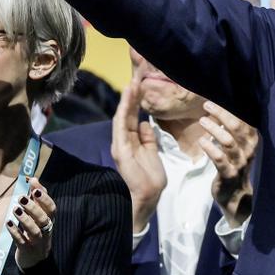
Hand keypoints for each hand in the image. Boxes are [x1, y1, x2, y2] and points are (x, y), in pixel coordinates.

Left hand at [7, 178, 55, 269]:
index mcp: (50, 220)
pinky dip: (15, 232)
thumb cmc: (36, 231)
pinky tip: (8, 223)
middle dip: (34, 207)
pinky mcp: (27, 249)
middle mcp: (46, 230)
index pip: (51, 208)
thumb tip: (32, 178)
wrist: (36, 258)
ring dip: (25, 219)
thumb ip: (36, 197)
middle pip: (44, 218)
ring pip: (34, 230)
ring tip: (15, 209)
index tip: (35, 188)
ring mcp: (37, 241)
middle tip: (21, 198)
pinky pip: (22, 241)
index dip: (44, 198)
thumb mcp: (39, 215)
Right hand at [110, 80, 165, 232]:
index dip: (136, 102)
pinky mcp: (120, 150)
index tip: (140, 85)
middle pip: (127, 114)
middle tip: (135, 78)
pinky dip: (123, 113)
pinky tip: (126, 102)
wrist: (148, 196)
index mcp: (134, 141)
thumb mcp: (153, 153)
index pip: (134, 117)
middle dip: (131, 97)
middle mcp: (125, 141)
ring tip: (131, 84)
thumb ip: (149, 139)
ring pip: (122, 118)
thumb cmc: (151, 178)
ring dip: (127, 101)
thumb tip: (145, 123)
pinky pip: (121, 128)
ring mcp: (121, 144)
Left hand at [197, 101, 256, 224]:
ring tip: (202, 121)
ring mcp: (240, 163)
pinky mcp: (229, 174)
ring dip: (214, 129)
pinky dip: (210, 148)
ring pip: (228, 141)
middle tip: (207, 105)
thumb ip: (233, 130)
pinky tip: (201, 141)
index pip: (243, 120)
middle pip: (237, 126)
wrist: (236, 195)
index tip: (213, 100)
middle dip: (222, 113)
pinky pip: (219, 159)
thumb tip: (220, 108)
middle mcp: (249, 150)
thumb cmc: (234, 165)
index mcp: (252, 141)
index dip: (228, 109)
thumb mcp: (238, 147)